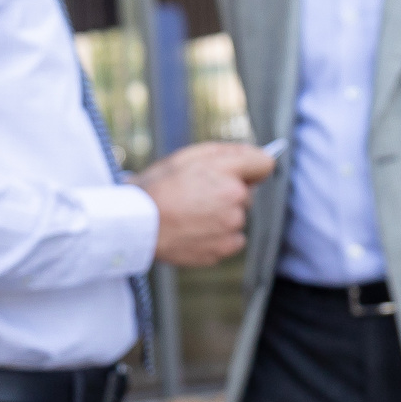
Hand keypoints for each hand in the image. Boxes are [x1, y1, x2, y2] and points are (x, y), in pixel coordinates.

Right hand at [135, 141, 274, 267]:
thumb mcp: (187, 157)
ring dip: (222, 216)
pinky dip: (218, 237)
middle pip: (247, 193)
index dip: (252, 166)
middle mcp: (235, 200)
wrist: (136, 224)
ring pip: (237, 217)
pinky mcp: (224, 249)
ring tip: (191, 215)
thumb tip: (253, 155)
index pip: (264, 164)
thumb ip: (225, 153)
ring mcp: (231, 227)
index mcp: (228, 172)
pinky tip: (195, 231)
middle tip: (197, 194)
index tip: (243, 171)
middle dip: (229, 192)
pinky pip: (232, 239)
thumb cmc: (158, 187)